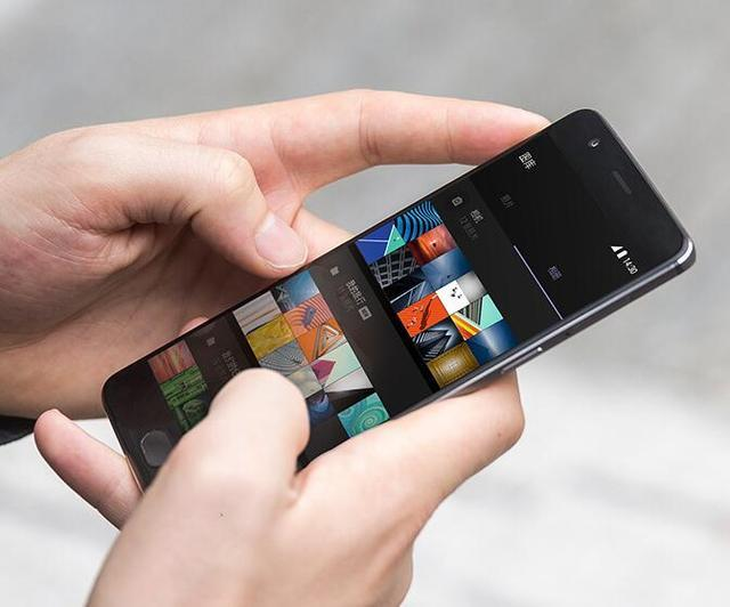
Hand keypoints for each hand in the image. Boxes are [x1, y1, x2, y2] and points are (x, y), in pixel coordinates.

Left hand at [0, 89, 545, 418]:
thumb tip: (284, 243)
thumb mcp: (97, 171)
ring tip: (396, 372)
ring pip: (341, 315)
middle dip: (429, 267)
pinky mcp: (228, 352)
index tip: (518, 136)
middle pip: (372, 242)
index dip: (450, 129)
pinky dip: (317, 386)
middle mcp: (260, 227)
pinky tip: (324, 408)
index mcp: (245, 161)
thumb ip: (201, 185)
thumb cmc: (14, 224)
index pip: (369, 132)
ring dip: (368, 341)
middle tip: (474, 301)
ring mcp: (249, 294)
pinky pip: (295, 368)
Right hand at [35, 367, 523, 605]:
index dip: (479, 355)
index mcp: (379, 497)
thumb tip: (273, 384)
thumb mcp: (222, 486)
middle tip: (260, 338)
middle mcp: (366, 529)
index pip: (484, 413)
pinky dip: (191, 478)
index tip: (444, 315)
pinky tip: (112, 456)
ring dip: (237, 422)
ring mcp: (319, 557)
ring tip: (173, 389)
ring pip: (294, 460)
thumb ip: (266, 403)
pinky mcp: (271, 579)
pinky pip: (241, 510)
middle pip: (378, 421)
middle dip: (316, 372)